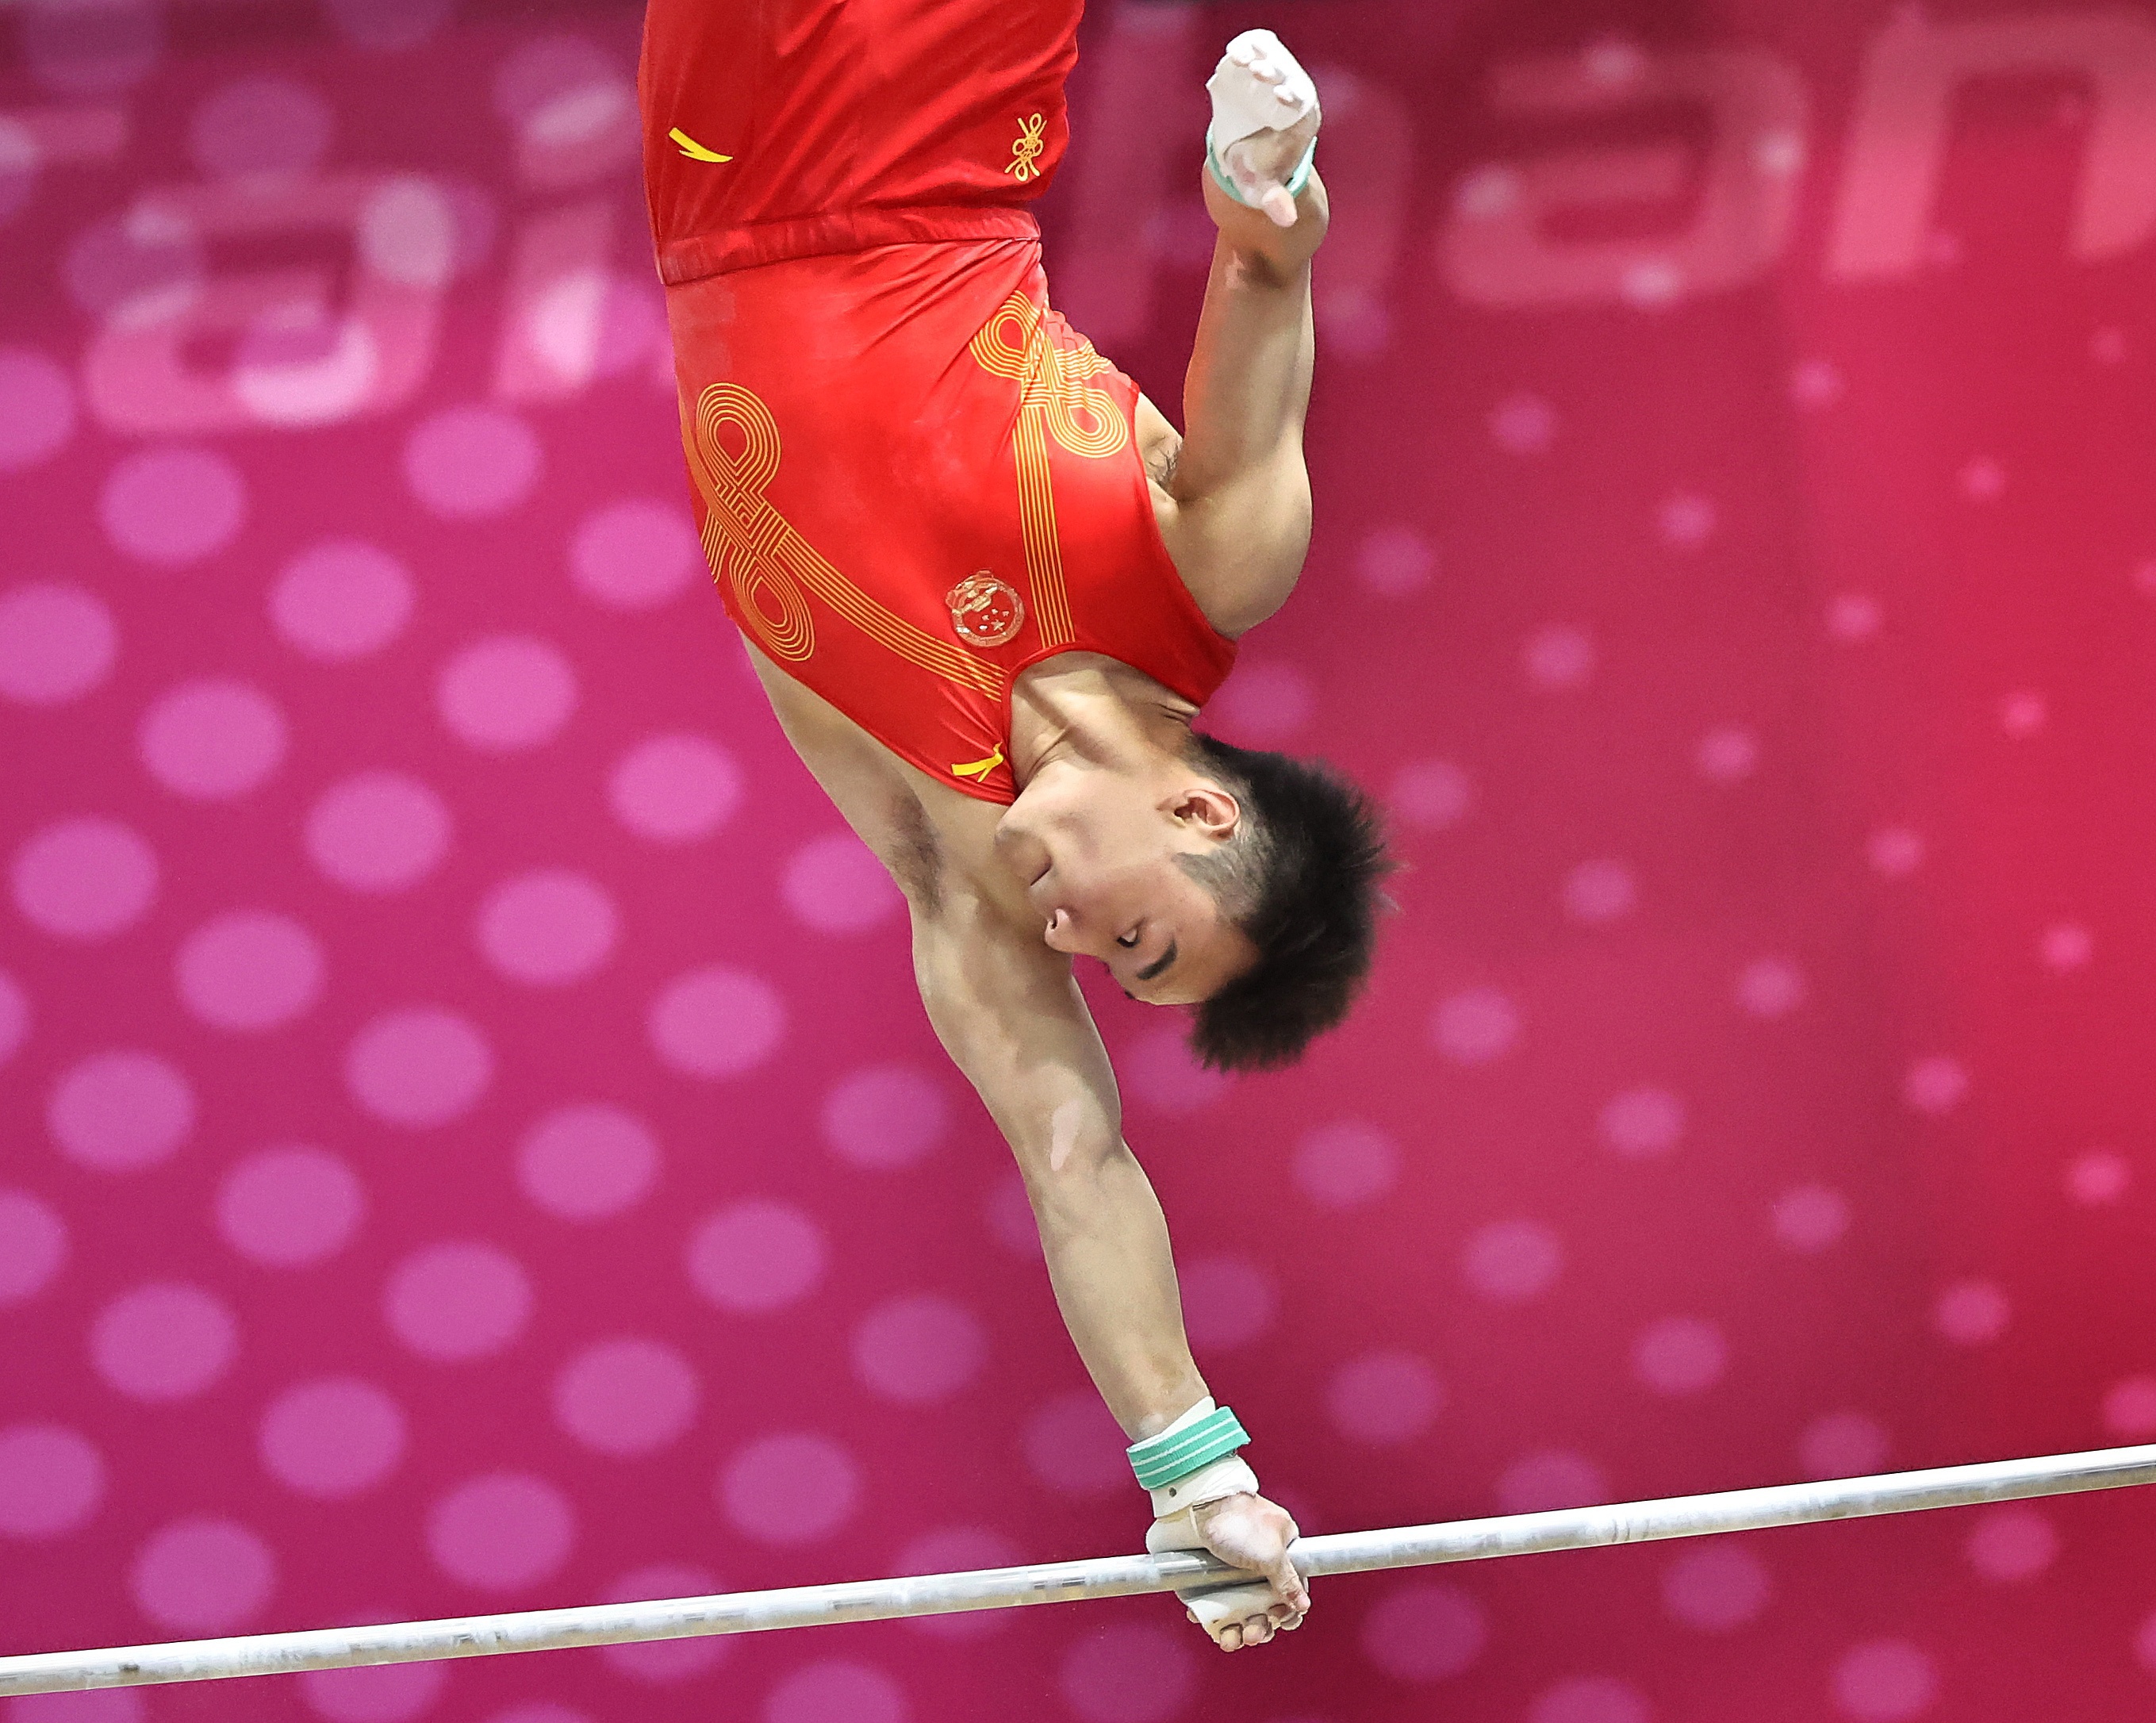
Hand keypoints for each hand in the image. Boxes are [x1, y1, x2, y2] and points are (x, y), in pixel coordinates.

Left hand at [1147, 1492, 1310, 1650]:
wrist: (1197, 1503)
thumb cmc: (1239, 1520)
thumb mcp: (1271, 1553)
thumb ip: (1289, 1581)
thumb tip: (1304, 1605)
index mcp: (1279, 1554)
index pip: (1291, 1591)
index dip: (1287, 1612)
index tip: (1279, 1622)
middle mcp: (1257, 1565)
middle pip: (1264, 1607)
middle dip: (1259, 1626)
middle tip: (1251, 1634)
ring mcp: (1232, 1572)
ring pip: (1238, 1611)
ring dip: (1236, 1630)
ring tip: (1229, 1639)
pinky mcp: (1208, 1577)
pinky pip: (1212, 1604)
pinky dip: (1210, 1617)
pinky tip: (1206, 1622)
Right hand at [1209, 31, 1323, 226]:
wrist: (1244, 156)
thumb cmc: (1261, 175)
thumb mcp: (1266, 190)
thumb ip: (1275, 202)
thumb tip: (1287, 221)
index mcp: (1302, 121)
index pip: (1301, 103)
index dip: (1290, 98)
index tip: (1278, 96)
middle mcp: (1292, 95)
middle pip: (1288, 77)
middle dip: (1274, 73)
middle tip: (1258, 71)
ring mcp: (1273, 79)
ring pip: (1272, 60)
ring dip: (1258, 56)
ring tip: (1241, 57)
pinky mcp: (1253, 69)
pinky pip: (1254, 56)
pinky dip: (1245, 51)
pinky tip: (1234, 53)